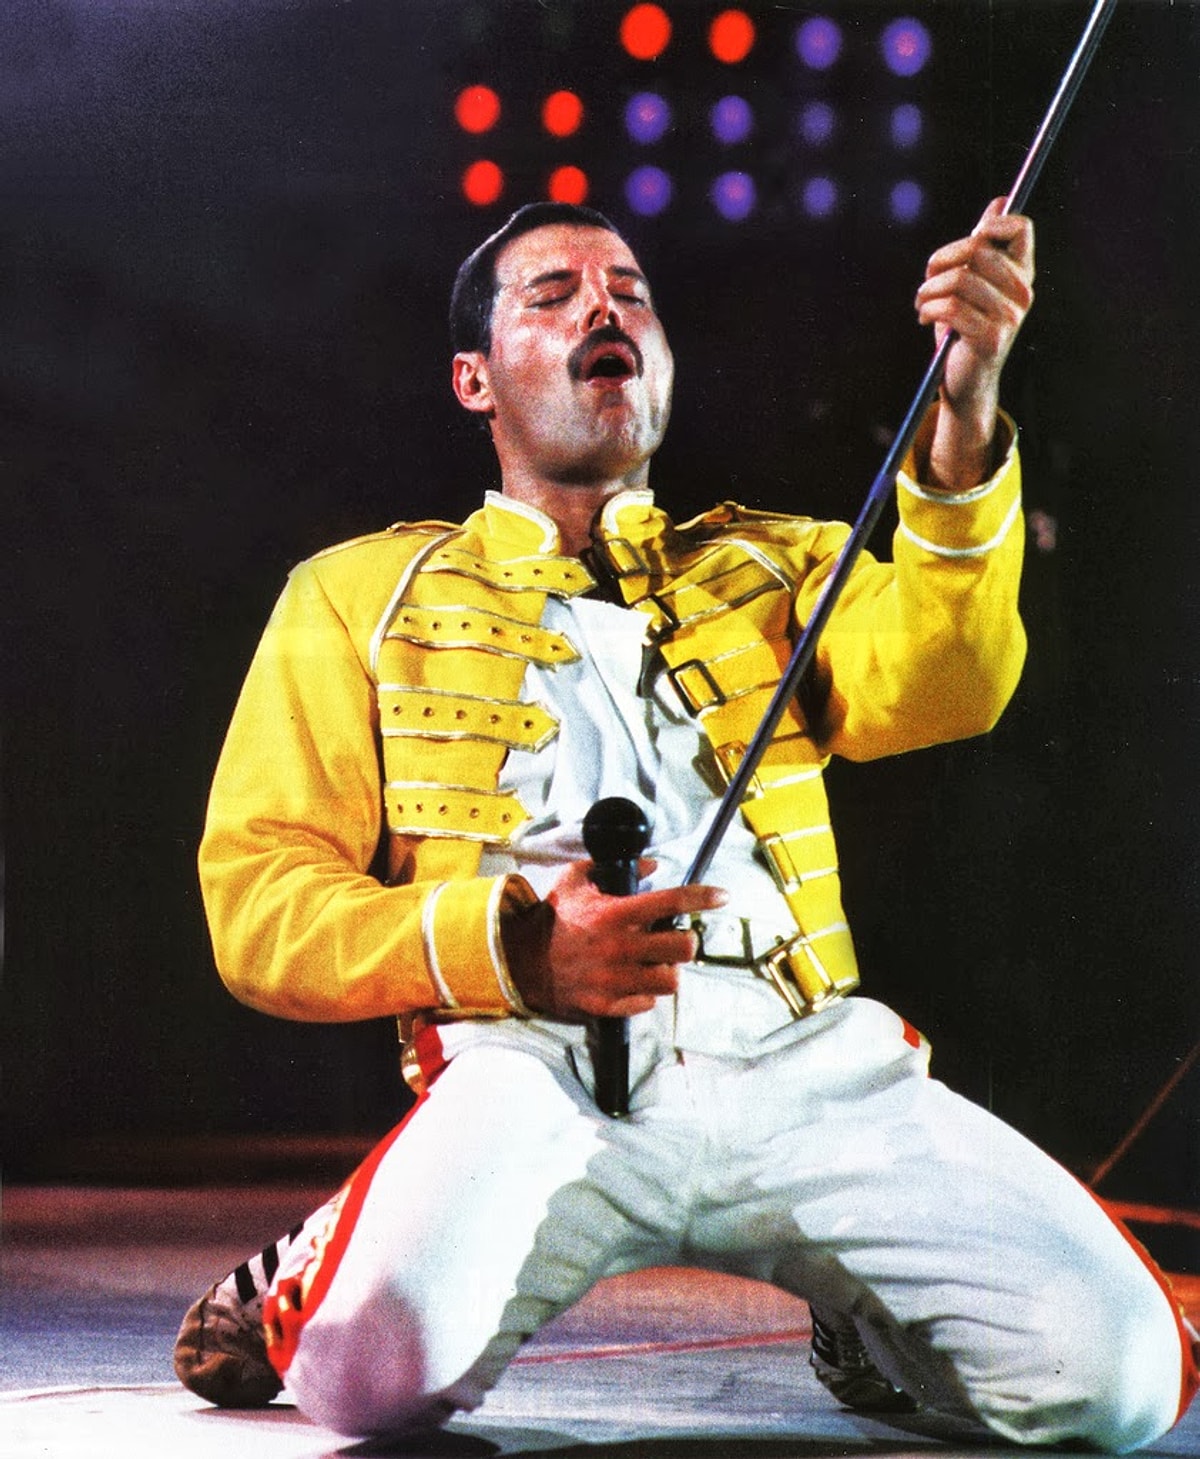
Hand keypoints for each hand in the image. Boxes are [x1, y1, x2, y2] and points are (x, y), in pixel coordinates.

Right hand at [502, 858, 727, 1020]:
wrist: (520, 962)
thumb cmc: (551, 920)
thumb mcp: (575, 880)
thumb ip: (609, 869)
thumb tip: (650, 866)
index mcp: (615, 914)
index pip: (671, 901)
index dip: (703, 896)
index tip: (721, 896)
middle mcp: (620, 947)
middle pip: (683, 947)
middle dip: (686, 940)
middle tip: (676, 938)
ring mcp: (615, 979)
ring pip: (671, 979)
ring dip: (668, 970)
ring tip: (655, 962)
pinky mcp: (608, 1004)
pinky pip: (647, 1003)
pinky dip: (646, 993)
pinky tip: (634, 981)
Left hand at [915, 198, 1034, 488]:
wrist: (965, 382)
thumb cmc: (964, 327)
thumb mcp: (973, 282)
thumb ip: (984, 246)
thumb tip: (1000, 201)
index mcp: (1022, 274)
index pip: (1021, 228)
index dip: (991, 224)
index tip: (968, 239)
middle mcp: (1022, 293)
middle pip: (977, 250)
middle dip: (940, 260)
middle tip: (927, 279)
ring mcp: (1010, 317)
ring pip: (959, 279)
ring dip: (928, 289)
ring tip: (921, 302)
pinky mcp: (990, 338)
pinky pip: (950, 307)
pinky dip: (928, 309)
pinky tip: (923, 317)